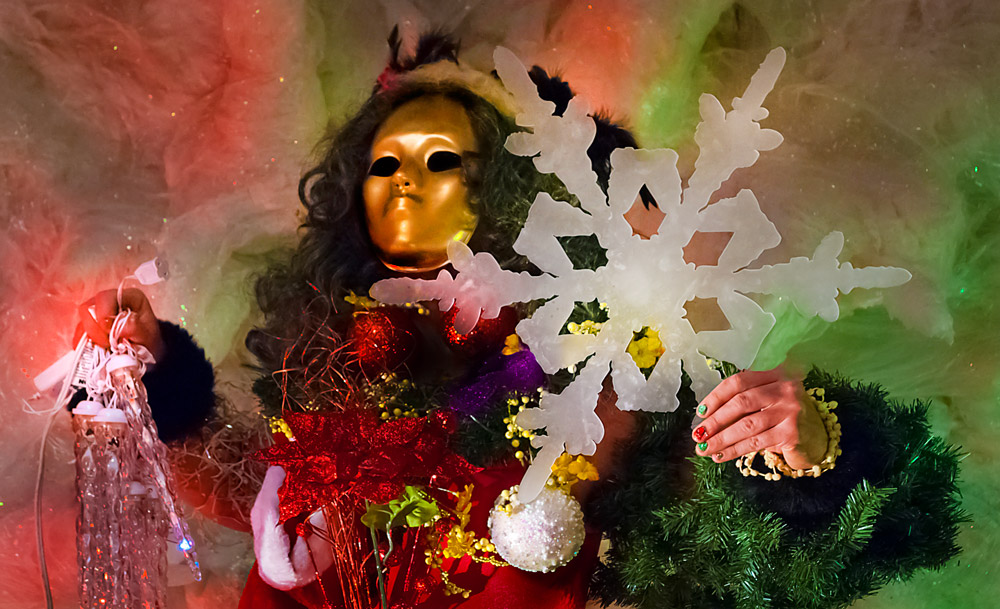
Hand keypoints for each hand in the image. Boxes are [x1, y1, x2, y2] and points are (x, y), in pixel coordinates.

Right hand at [75, 288, 165, 361]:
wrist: (148, 352)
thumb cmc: (149, 341)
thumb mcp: (148, 335)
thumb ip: (135, 328)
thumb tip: (119, 326)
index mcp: (129, 297)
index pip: (105, 297)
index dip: (103, 314)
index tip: (110, 332)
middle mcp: (111, 302)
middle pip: (88, 309)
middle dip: (94, 329)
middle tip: (107, 344)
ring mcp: (98, 313)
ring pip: (81, 322)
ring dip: (90, 338)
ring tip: (105, 348)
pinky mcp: (90, 327)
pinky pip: (79, 334)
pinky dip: (84, 344)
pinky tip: (95, 351)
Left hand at [692, 367, 827, 469]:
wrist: (817, 437)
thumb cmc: (784, 417)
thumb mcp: (766, 402)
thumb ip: (743, 404)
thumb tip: (706, 419)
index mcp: (775, 375)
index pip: (739, 382)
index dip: (716, 396)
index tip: (701, 411)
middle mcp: (785, 389)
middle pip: (741, 402)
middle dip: (716, 420)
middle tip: (698, 434)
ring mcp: (790, 411)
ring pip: (746, 425)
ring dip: (721, 439)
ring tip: (704, 448)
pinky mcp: (792, 433)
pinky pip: (755, 442)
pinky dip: (734, 450)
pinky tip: (720, 456)